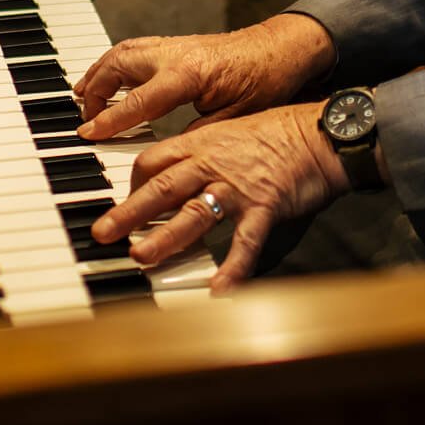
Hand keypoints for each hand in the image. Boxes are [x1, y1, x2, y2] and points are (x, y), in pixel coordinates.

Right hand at [73, 13, 334, 139]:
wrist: (284, 47)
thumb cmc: (266, 80)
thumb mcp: (235, 118)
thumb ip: (199, 135)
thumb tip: (170, 154)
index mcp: (188, 74)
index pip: (138, 100)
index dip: (110, 119)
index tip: (87, 133)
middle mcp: (175, 54)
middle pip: (119, 68)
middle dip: (95, 91)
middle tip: (84, 117)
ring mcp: (175, 45)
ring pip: (123, 53)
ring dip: (100, 72)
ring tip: (82, 93)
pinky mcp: (178, 44)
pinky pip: (135, 49)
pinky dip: (115, 62)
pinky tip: (108, 75)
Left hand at [93, 101, 348, 293]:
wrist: (322, 133)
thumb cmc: (278, 132)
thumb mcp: (229, 133)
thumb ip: (200, 152)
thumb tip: (176, 173)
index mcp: (201, 143)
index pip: (152, 161)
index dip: (132, 184)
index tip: (124, 203)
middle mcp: (213, 163)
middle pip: (161, 187)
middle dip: (128, 212)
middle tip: (102, 233)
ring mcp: (238, 187)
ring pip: (193, 213)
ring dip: (165, 238)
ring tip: (141, 257)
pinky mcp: (265, 206)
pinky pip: (245, 241)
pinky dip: (232, 268)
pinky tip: (219, 292)